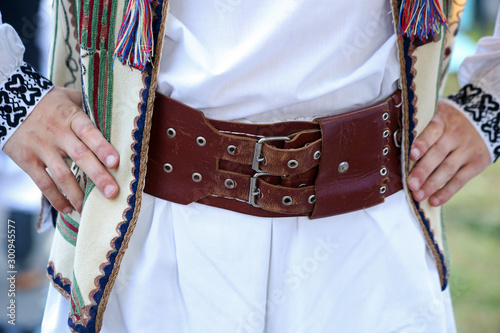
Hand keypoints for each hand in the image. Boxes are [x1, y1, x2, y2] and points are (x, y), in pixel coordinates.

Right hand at [3, 87, 119, 213]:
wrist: (8, 100)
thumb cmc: (49, 101)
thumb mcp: (70, 97)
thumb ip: (91, 108)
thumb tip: (118, 120)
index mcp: (71, 116)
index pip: (89, 132)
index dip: (102, 147)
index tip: (115, 162)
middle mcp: (57, 133)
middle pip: (80, 156)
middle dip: (98, 176)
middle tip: (112, 193)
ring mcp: (41, 148)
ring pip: (62, 175)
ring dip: (78, 194)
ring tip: (90, 208)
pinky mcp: (27, 160)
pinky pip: (43, 183)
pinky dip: (56, 199)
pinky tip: (68, 209)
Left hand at [407, 99, 489, 205]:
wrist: (484, 122)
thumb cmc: (447, 123)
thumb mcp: (437, 115)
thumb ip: (419, 127)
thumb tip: (394, 141)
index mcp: (442, 121)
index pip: (432, 131)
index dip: (422, 143)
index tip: (411, 155)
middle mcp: (456, 135)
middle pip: (438, 153)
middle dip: (423, 170)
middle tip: (411, 184)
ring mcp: (467, 150)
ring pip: (448, 169)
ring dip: (432, 184)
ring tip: (418, 196)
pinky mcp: (477, 163)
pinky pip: (460, 180)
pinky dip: (446, 192)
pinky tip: (434, 201)